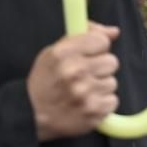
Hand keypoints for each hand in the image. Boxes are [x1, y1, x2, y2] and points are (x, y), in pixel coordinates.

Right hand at [26, 22, 119, 140]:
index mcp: (62, 54)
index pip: (101, 41)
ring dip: (100, 87)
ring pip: (112, 82)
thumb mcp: (53, 53)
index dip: (96, 47)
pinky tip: (86, 103)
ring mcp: (85, 93)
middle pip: (111, 62)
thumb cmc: (44, 81)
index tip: (88, 54)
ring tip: (82, 91)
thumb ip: (83, 37)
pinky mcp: (94, 111)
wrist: (32, 114)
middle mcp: (74, 72)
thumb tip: (113, 31)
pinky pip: (112, 101)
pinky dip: (101, 103)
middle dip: (100, 68)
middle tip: (83, 75)